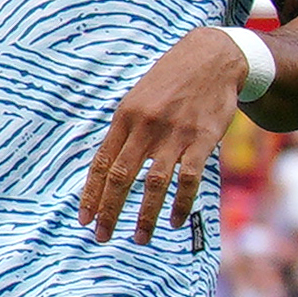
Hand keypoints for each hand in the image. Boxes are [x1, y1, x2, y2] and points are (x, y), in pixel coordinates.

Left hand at [80, 27, 250, 245]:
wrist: (212, 58)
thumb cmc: (171, 82)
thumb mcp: (138, 99)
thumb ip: (125, 131)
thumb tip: (109, 167)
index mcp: (124, 117)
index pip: (102, 163)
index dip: (92, 194)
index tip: (85, 219)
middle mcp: (145, 127)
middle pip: (121, 177)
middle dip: (109, 210)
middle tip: (102, 236)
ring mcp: (174, 134)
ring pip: (154, 183)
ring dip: (145, 215)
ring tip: (139, 238)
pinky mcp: (202, 139)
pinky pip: (188, 179)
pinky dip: (180, 203)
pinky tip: (174, 221)